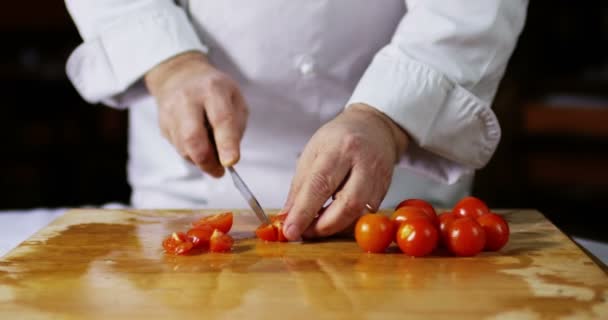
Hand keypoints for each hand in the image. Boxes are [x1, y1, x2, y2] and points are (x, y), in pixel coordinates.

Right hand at [144, 51, 247, 176]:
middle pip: (193, 137)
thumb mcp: (235, 99)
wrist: (180, 76)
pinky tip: (199, 145)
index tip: (231, 162)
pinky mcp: (162, 124)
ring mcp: (171, 111)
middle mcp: (188, 98)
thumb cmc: (215, 91)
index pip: (221, 119)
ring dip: (200, 160)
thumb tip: (228, 158)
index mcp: (213, 89)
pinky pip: (178, 148)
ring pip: (184, 148)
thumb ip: (236, 127)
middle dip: (207, 161)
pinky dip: (192, 154)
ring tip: (213, 155)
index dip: (227, 144)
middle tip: (219, 171)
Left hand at [282, 103, 408, 239]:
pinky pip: (366, 214)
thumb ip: (300, 186)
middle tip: (305, 232)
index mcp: (340, 148)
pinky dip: (347, 222)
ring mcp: (379, 177)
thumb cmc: (339, 138)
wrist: (374, 127)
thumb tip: (288, 217)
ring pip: (359, 213)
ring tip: (317, 225)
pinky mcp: (386, 190)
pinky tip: (334, 218)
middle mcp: (364, 162)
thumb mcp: (313, 152)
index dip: (304, 212)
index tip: (291, 230)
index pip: (320, 184)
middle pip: (347, 204)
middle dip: (324, 226)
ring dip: (335, 227)